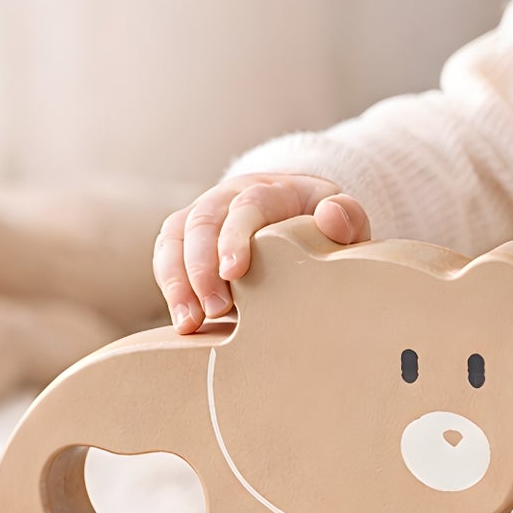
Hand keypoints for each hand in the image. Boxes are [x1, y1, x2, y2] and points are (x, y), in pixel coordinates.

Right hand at [153, 174, 369, 332]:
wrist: (295, 216)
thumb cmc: (319, 227)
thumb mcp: (342, 219)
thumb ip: (346, 217)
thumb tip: (332, 216)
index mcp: (269, 189)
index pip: (246, 205)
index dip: (234, 237)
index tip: (234, 273)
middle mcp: (228, 196)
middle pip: (202, 221)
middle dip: (201, 267)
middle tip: (215, 310)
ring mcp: (202, 214)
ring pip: (175, 238)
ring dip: (177, 281)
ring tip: (189, 323)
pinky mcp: (185, 237)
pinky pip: (166, 255)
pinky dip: (169, 286)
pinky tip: (182, 320)